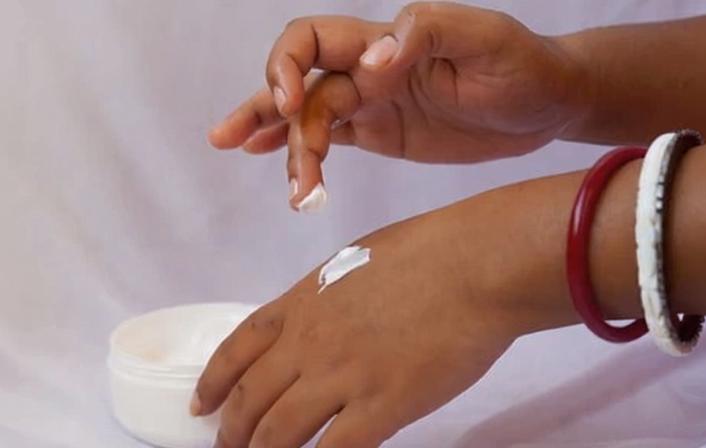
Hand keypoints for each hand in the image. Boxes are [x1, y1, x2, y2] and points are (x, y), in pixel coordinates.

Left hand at [192, 205, 537, 447]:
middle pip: (252, 399)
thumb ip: (329, 296)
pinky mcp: (381, 406)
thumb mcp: (357, 260)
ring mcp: (342, 376)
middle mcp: (309, 342)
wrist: (474, 264)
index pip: (239, 349)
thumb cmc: (427, 251)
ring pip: (280, 432)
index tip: (202, 406)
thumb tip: (318, 319)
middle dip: (232, 432)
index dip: (215, 383)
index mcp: (303, 302)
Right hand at [208, 2, 584, 208]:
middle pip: (298, 86)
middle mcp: (368, 69)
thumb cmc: (524, 64)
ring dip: (283, 148)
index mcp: (385, 41)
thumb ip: (425, 36)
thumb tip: (371, 62)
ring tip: (288, 189)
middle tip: (239, 145)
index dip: (286, 66)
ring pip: (308, 120)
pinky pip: (331, 141)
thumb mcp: (484, 39)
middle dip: (267, 115)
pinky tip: (283, 171)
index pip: (311, 40)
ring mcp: (373, 104)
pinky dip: (302, 154)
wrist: (548, 103)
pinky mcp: (384, 133)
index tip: (289, 106)